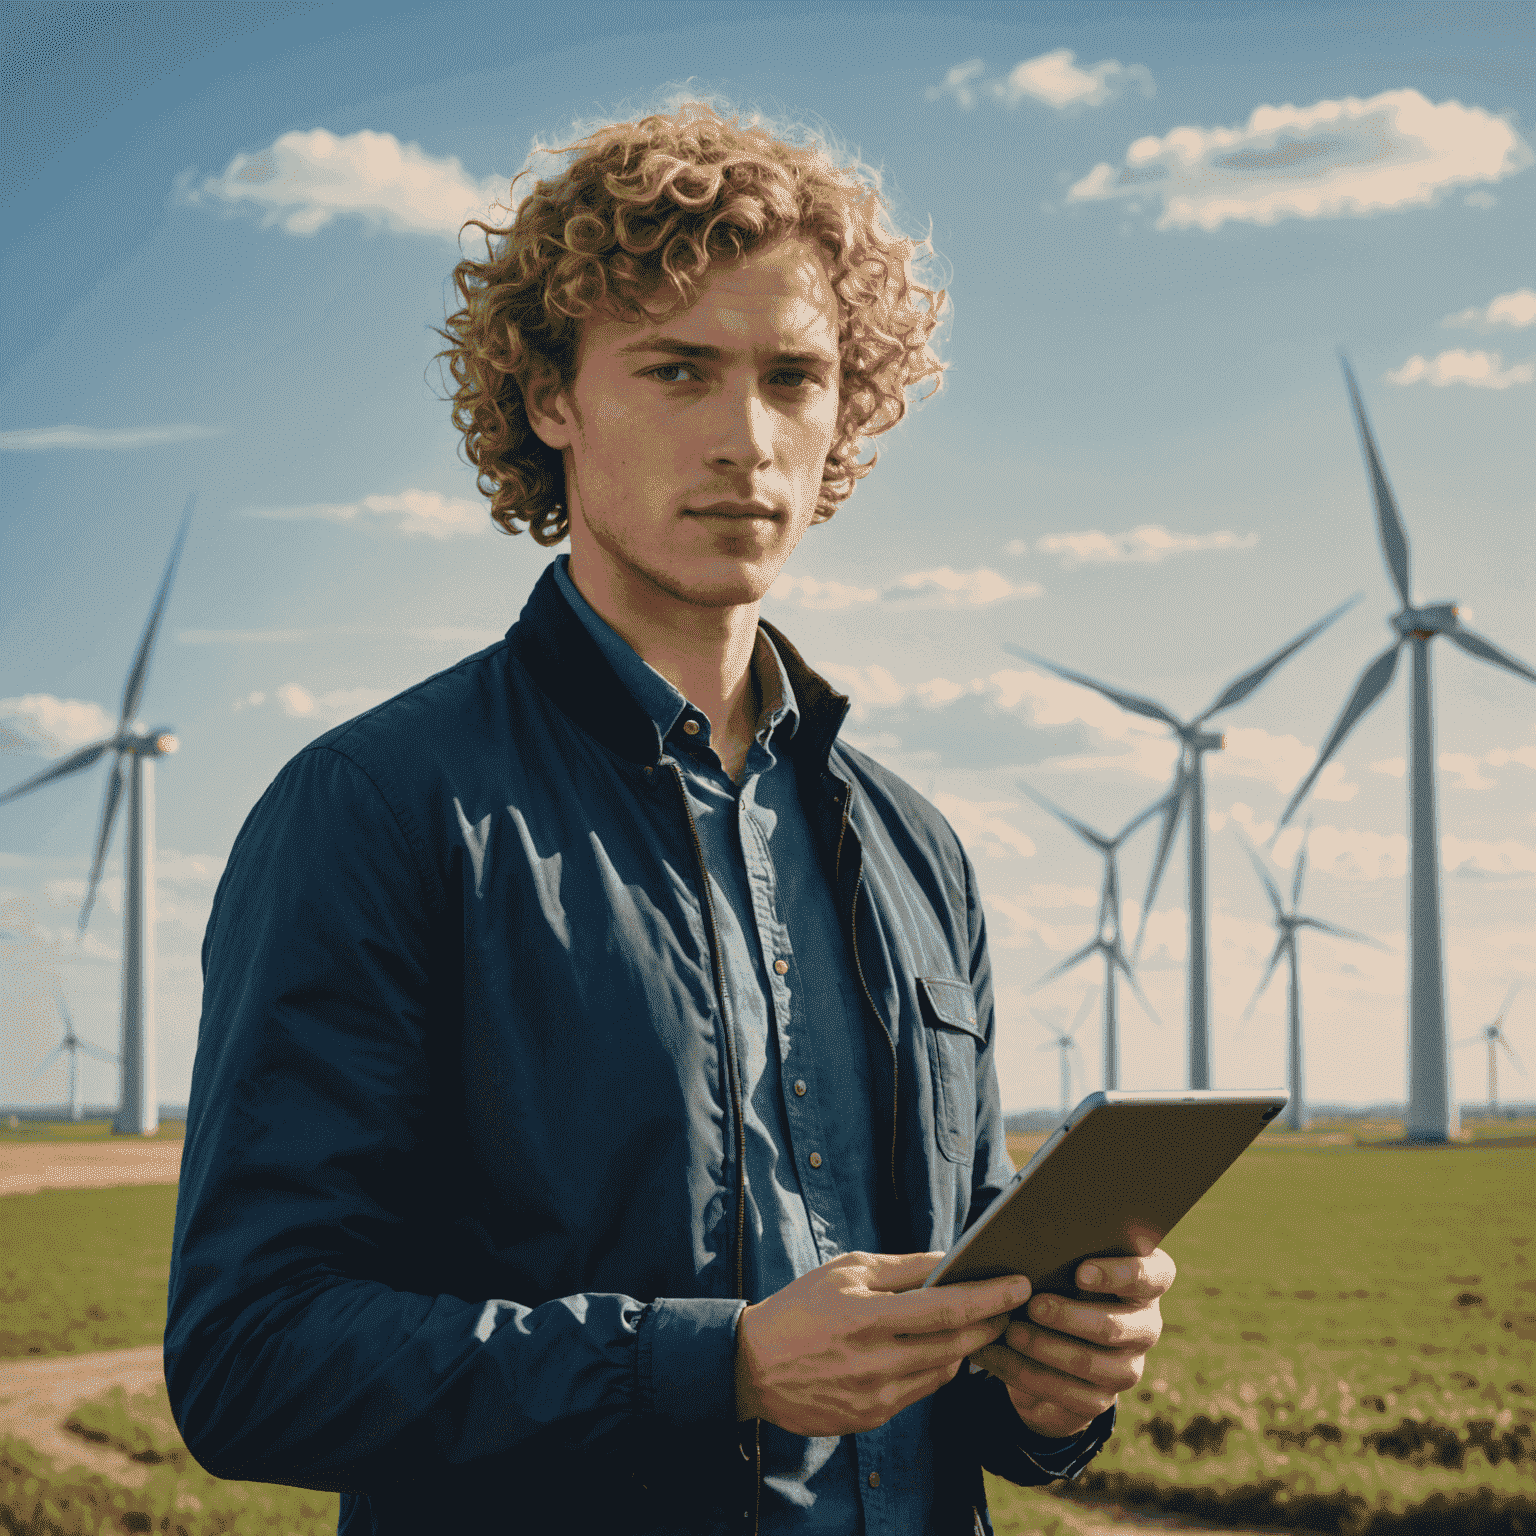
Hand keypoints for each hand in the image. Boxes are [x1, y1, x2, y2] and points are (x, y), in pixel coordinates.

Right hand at [735, 1251, 1031, 1436]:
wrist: (753, 1367)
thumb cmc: (801, 1307)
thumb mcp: (845, 1271)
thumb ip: (903, 1268)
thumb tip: (952, 1261)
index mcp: (867, 1319)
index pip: (947, 1310)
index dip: (990, 1298)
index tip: (1019, 1284)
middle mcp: (876, 1364)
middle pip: (956, 1346)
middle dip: (992, 1323)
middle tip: (1013, 1304)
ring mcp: (876, 1397)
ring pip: (944, 1371)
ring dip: (968, 1348)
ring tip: (981, 1324)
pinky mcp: (873, 1418)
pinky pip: (921, 1391)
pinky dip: (937, 1367)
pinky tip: (940, 1348)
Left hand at [967, 1241, 1175, 1439]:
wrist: (1049, 1332)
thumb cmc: (1058, 1274)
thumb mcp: (1064, 1257)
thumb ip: (1062, 1246)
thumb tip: (1030, 1237)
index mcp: (1148, 1281)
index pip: (1153, 1275)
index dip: (1119, 1274)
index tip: (1080, 1272)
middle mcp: (1145, 1325)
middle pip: (1114, 1326)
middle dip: (1068, 1316)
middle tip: (1032, 1304)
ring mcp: (1128, 1367)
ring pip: (1090, 1363)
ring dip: (1045, 1347)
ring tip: (1010, 1330)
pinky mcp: (1101, 1399)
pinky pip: (1065, 1393)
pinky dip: (1024, 1372)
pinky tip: (993, 1355)